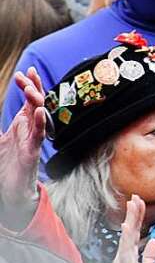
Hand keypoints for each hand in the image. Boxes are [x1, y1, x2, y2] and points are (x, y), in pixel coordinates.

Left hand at [0, 69, 45, 226]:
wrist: (11, 191)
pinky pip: (38, 135)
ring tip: (30, 89)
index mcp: (22, 124)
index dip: (29, 84)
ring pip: (40, 115)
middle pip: (37, 102)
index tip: (25, 71)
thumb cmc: (6, 166)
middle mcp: (30, 129)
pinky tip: (38, 111)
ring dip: (36, 101)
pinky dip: (39, 122)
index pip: (29, 99)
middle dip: (33, 87)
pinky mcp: (32, 152)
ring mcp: (32, 139)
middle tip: (27, 74)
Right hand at [112, 194, 154, 262]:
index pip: (133, 232)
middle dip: (132, 214)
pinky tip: (126, 228)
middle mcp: (123, 258)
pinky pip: (125, 253)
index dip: (136, 217)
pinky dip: (126, 240)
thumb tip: (154, 241)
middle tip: (136, 196)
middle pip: (129, 232)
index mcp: (129, 257)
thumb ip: (149, 255)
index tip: (140, 201)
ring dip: (130, 221)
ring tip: (133, 206)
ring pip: (126, 238)